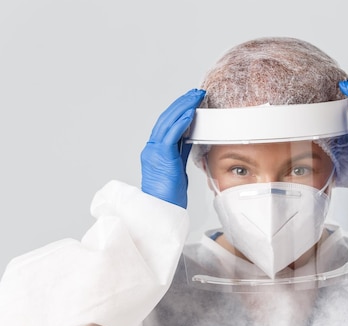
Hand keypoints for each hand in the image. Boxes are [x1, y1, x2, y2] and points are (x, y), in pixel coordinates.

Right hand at [141, 89, 205, 207]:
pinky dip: (180, 122)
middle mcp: (152, 149)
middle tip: (195, 93)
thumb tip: (190, 140)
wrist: (161, 211)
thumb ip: (180, 153)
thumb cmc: (169, 196)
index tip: (191, 101)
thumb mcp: (178, 169)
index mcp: (156, 151)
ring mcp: (154, 152)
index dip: (179, 111)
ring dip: (183, 107)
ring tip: (195, 97)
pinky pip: (171, 135)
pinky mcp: (161, 158)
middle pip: (166, 119)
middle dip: (181, 104)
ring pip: (168, 123)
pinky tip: (190, 113)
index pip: (168, 125)